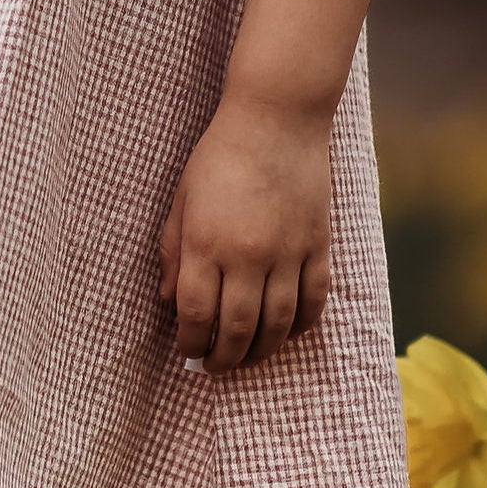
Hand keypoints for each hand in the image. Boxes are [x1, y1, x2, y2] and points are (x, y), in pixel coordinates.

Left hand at [157, 92, 333, 369]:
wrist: (276, 120)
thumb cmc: (219, 157)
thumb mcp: (182, 200)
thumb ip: (174, 253)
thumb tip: (169, 302)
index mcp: (206, 242)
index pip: (196, 315)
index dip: (191, 344)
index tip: (187, 353)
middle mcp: (247, 254)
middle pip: (238, 329)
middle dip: (224, 358)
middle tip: (216, 368)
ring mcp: (287, 253)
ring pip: (277, 325)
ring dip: (262, 352)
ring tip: (248, 359)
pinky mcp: (317, 246)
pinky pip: (313, 301)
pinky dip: (301, 326)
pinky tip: (287, 334)